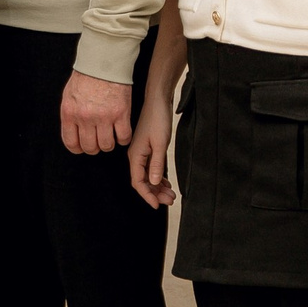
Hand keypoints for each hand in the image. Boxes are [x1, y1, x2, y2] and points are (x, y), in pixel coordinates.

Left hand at [60, 71, 130, 159]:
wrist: (103, 61)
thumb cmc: (86, 76)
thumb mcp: (69, 95)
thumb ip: (70, 115)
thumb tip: (74, 134)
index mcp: (70, 113)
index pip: (71, 143)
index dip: (78, 148)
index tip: (83, 147)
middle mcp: (85, 117)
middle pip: (90, 147)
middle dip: (95, 147)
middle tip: (98, 140)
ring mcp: (104, 116)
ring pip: (107, 145)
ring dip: (109, 143)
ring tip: (110, 135)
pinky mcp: (121, 113)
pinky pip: (123, 137)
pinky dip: (123, 138)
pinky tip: (121, 132)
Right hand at [127, 84, 176, 208]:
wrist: (158, 101)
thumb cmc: (158, 119)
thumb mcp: (159, 143)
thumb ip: (156, 164)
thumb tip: (153, 182)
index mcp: (135, 156)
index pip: (138, 182)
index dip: (147, 196)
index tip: (158, 205)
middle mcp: (136, 156)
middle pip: (143, 182)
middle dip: (156, 193)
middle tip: (170, 201)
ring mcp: (142, 153)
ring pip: (148, 176)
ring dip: (158, 187)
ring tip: (171, 195)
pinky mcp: (148, 149)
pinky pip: (151, 169)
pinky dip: (159, 177)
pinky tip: (167, 183)